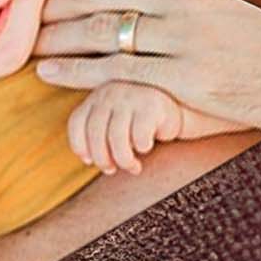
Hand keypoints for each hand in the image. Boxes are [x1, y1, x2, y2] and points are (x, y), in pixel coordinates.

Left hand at [34, 0, 260, 124]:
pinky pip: (126, 78)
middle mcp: (184, 8)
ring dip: (63, 48)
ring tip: (38, 54)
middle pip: (100, 7)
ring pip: (104, 44)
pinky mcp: (195, 86)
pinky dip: (86, 77)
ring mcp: (187, 48)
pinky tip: (63, 77)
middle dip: (58, 18)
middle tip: (32, 26)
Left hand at [66, 78, 185, 174]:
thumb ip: (99, 132)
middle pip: (95, 133)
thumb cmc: (145, 121)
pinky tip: (147, 148)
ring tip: (132, 166)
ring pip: (116, 138)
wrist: (183, 107)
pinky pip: (139, 136)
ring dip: (123, 160)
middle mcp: (111, 91)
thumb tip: (88, 159)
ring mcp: (132, 95)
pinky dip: (141, 148)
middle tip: (112, 170)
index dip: (80, 146)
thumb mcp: (116, 121)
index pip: (77, 123)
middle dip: (102, 159)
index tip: (89, 160)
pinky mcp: (153, 103)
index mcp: (98, 95)